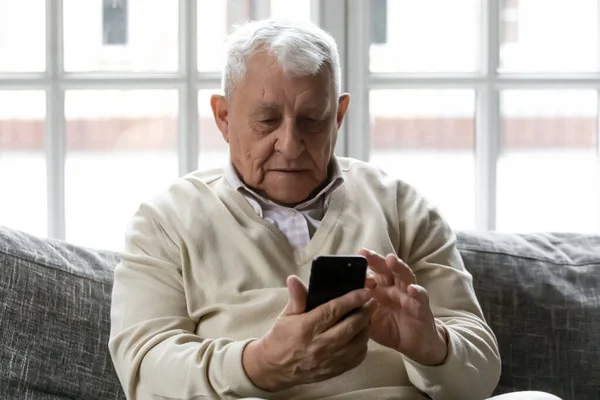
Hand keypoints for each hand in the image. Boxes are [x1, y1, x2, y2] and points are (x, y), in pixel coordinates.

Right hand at [242, 275, 372, 391]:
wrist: (275, 368)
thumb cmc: (281, 338)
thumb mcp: (285, 315)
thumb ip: (296, 298)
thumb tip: (294, 279)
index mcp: (306, 328)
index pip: (334, 310)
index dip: (352, 299)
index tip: (365, 291)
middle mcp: (319, 345)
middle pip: (350, 326)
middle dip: (365, 312)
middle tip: (372, 301)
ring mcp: (328, 360)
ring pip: (357, 343)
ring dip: (366, 328)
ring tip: (368, 317)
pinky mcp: (334, 371)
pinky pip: (356, 358)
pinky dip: (362, 345)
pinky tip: (361, 335)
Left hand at [358, 249, 447, 365]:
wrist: (414, 345)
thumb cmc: (391, 329)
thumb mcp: (369, 321)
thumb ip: (358, 311)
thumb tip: (339, 304)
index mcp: (381, 289)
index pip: (371, 273)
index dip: (363, 268)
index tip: (352, 260)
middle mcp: (395, 288)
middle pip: (386, 270)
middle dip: (376, 260)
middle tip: (365, 253)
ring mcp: (409, 295)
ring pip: (404, 277)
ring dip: (398, 267)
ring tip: (391, 259)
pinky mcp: (421, 307)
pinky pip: (420, 298)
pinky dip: (416, 292)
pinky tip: (411, 288)